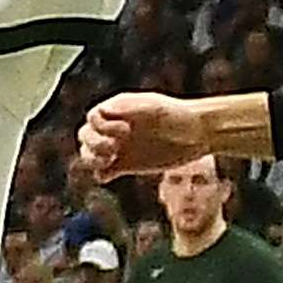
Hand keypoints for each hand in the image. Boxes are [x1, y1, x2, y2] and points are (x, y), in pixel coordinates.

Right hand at [76, 91, 218, 181]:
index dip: (102, 126)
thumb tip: (102, 110)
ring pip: (89, 154)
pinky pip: (102, 172)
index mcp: (118, 111)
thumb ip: (127, 108)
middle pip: (85, 136)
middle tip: (114, 149)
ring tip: (109, 161)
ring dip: (92, 159)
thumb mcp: (153, 107)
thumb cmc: (177, 115)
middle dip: (94, 143)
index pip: (92, 118)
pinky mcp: (125, 165)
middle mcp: (115, 128)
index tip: (125, 131)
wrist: (196, 134)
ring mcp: (119, 147)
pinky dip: (101, 175)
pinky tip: (110, 174)